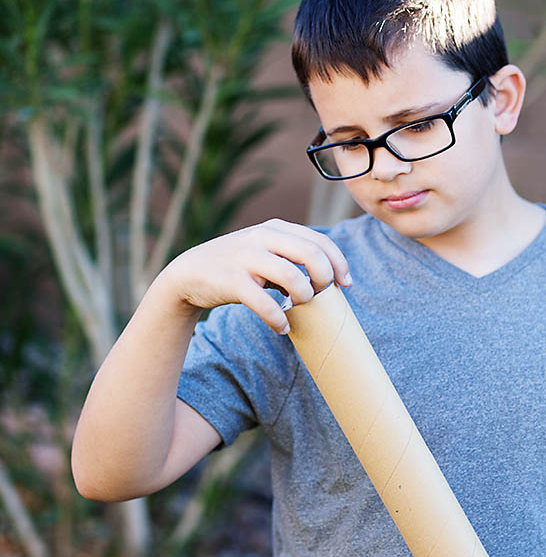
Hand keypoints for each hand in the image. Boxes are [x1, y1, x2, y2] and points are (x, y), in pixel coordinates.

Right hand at [161, 218, 351, 334]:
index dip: (339, 263)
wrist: (189, 273)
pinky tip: (282, 327)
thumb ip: (292, 256)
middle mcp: (262, 237)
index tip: (345, 284)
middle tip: (320, 296)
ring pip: (291, 276)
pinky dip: (278, 319)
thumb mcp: (265, 251)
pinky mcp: (231, 280)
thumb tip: (329, 277)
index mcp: (275, 228)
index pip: (320, 241)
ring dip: (303, 296)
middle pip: (311, 254)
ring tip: (299, 307)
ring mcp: (245, 257)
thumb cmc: (238, 267)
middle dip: (324, 279)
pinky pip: (263, 302)